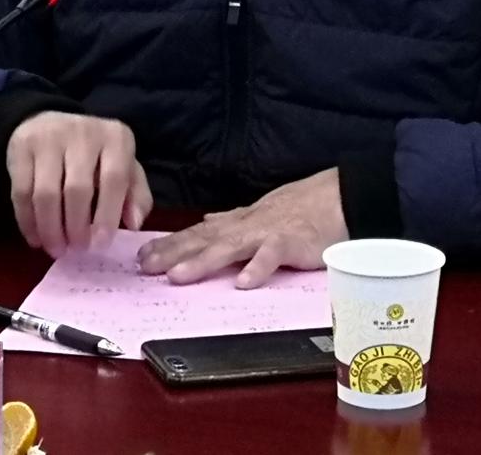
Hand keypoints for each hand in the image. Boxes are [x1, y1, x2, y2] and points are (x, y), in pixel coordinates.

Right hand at [6, 111, 152, 257]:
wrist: (52, 124)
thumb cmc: (95, 155)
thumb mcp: (124, 168)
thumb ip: (136, 195)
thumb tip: (135, 223)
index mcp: (115, 138)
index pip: (114, 179)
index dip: (107, 215)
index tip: (100, 245)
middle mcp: (83, 132)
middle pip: (77, 189)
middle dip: (75, 227)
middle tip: (76, 250)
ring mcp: (49, 136)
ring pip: (45, 193)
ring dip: (50, 229)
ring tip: (56, 249)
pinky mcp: (21, 146)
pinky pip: (21, 192)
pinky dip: (27, 222)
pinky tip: (36, 239)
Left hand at [138, 168, 346, 287]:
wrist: (338, 197)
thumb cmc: (300, 209)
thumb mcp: (259, 212)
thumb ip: (231, 220)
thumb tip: (205, 221)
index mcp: (238, 223)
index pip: (197, 233)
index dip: (170, 244)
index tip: (142, 255)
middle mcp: (246, 226)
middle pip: (204, 240)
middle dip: (173, 253)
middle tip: (145, 267)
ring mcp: (267, 233)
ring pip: (229, 247)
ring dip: (203, 262)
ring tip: (178, 276)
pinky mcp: (291, 242)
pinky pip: (273, 256)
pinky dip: (258, 267)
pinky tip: (243, 283)